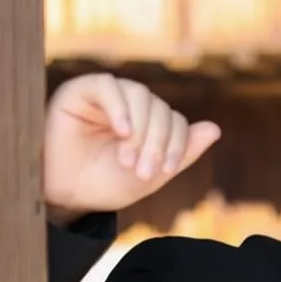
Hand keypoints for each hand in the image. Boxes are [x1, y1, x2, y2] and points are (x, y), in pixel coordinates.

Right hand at [43, 73, 220, 224]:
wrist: (65, 195)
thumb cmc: (105, 184)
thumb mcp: (152, 174)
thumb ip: (182, 152)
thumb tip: (215, 129)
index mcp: (150, 123)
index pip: (175, 121)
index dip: (176, 144)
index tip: (163, 171)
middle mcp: (132, 105)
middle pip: (160, 109)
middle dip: (157, 142)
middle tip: (143, 171)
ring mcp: (108, 96)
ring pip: (140, 97)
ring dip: (140, 130)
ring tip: (127, 160)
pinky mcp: (82, 90)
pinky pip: (108, 86)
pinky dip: (120, 108)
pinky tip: (122, 132)